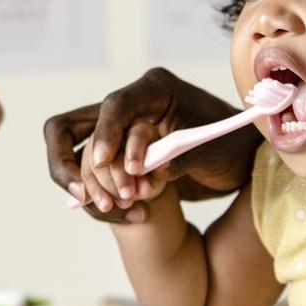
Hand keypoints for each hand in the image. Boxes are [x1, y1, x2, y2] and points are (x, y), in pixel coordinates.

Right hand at [44, 67, 259, 222]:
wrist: (238, 162)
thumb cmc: (231, 145)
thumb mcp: (213, 149)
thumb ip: (180, 157)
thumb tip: (149, 172)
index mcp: (154, 90)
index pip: (114, 106)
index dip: (104, 134)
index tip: (101, 163)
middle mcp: (128, 109)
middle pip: (67, 129)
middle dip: (68, 164)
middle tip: (87, 196)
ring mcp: (117, 135)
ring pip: (75, 159)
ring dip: (93, 188)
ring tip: (125, 207)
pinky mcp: (115, 160)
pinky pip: (92, 181)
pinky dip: (104, 201)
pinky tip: (135, 215)